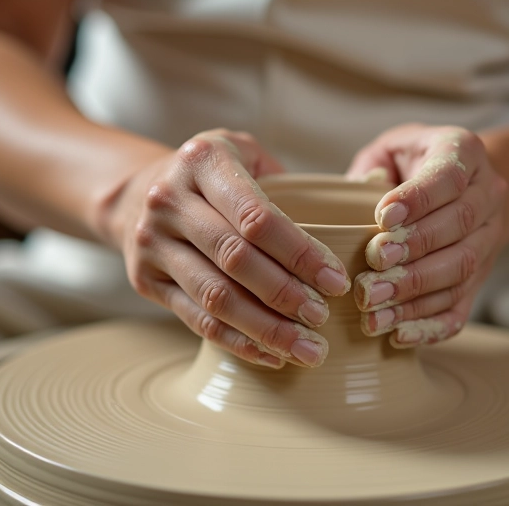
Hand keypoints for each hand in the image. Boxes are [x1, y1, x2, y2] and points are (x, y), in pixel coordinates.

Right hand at [108, 130, 351, 368]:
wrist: (135, 193)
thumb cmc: (214, 176)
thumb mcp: (245, 153)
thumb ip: (292, 179)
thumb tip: (373, 193)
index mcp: (203, 161)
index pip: (256, 216)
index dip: (299, 253)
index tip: (336, 281)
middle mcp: (169, 200)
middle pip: (235, 258)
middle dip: (285, 294)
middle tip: (323, 318)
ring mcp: (152, 242)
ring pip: (215, 296)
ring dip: (265, 328)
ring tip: (307, 349)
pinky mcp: (144, 280)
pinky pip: (196, 319)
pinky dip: (237, 342)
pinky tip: (272, 355)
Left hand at [347, 124, 507, 347]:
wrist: (459, 187)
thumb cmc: (408, 164)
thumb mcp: (388, 149)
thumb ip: (373, 167)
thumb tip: (364, 192)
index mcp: (465, 152)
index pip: (449, 176)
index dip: (418, 199)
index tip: (382, 218)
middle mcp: (487, 194)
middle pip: (459, 225)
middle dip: (413, 250)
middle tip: (372, 264)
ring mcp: (489, 239)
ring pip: (461, 269)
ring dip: (415, 291)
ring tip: (372, 303)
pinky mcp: (480, 277)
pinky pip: (462, 306)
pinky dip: (430, 325)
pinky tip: (397, 333)